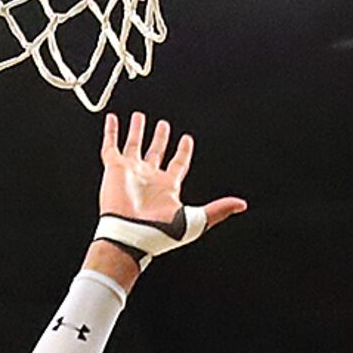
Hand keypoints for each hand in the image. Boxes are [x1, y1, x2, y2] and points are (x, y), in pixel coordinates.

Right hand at [96, 112, 243, 249]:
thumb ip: (218, 210)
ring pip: (134, 145)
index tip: (187, 139)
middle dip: (161, 138)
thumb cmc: (160, 232)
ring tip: (138, 116)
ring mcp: (132, 172)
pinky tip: (112, 119)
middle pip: (156, 153)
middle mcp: (149, 179)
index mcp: (168, 188)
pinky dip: (111, 131)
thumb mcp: (196, 220)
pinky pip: (111, 146)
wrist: (131, 235)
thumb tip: (241, 204)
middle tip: (163, 124)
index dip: (183, 152)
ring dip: (137, 131)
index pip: (178, 164)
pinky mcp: (115, 169)